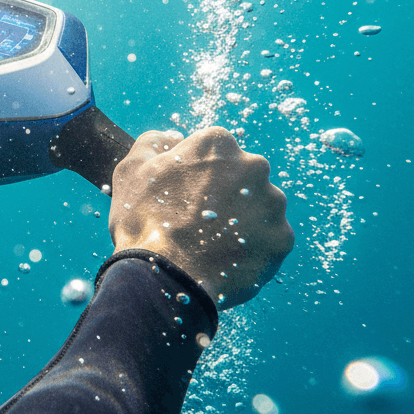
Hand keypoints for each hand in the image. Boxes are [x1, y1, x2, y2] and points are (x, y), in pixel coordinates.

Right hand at [108, 126, 293, 308]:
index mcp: (217, 144)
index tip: (183, 195)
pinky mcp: (282, 238)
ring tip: (212, 243)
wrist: (167, 276)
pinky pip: (269, 239)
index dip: (195, 174)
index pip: (213, 152)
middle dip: (224, 194)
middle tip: (197, 220)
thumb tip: (174, 137)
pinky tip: (227, 258)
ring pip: (258, 207)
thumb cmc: (144, 221)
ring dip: (242, 220)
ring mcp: (272, 203)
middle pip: (241, 176)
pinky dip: (253, 247)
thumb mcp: (131, 169)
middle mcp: (254, 165)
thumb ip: (154, 142)